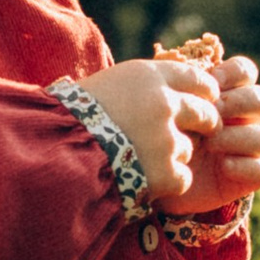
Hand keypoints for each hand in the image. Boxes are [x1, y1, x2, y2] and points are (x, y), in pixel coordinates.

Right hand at [74, 54, 223, 203]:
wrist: (54, 154)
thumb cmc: (69, 118)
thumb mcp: (106, 85)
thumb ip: (140, 88)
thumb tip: (164, 92)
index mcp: (148, 76)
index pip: (197, 77)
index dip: (205, 91)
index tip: (206, 99)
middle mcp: (163, 103)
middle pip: (206, 112)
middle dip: (206, 123)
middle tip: (199, 132)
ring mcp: (166, 139)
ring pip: (190, 148)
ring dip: (174, 156)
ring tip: (143, 161)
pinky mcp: (166, 172)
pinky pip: (182, 178)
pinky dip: (168, 183)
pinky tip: (146, 181)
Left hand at [168, 56, 259, 215]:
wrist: (153, 178)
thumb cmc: (159, 134)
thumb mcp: (165, 108)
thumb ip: (180, 89)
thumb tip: (192, 73)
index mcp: (226, 94)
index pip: (245, 72)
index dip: (235, 72)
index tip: (212, 82)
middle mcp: (242, 120)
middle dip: (240, 102)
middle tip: (212, 112)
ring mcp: (247, 150)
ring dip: (239, 137)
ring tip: (210, 144)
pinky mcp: (248, 178)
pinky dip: (244, 166)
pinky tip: (222, 166)